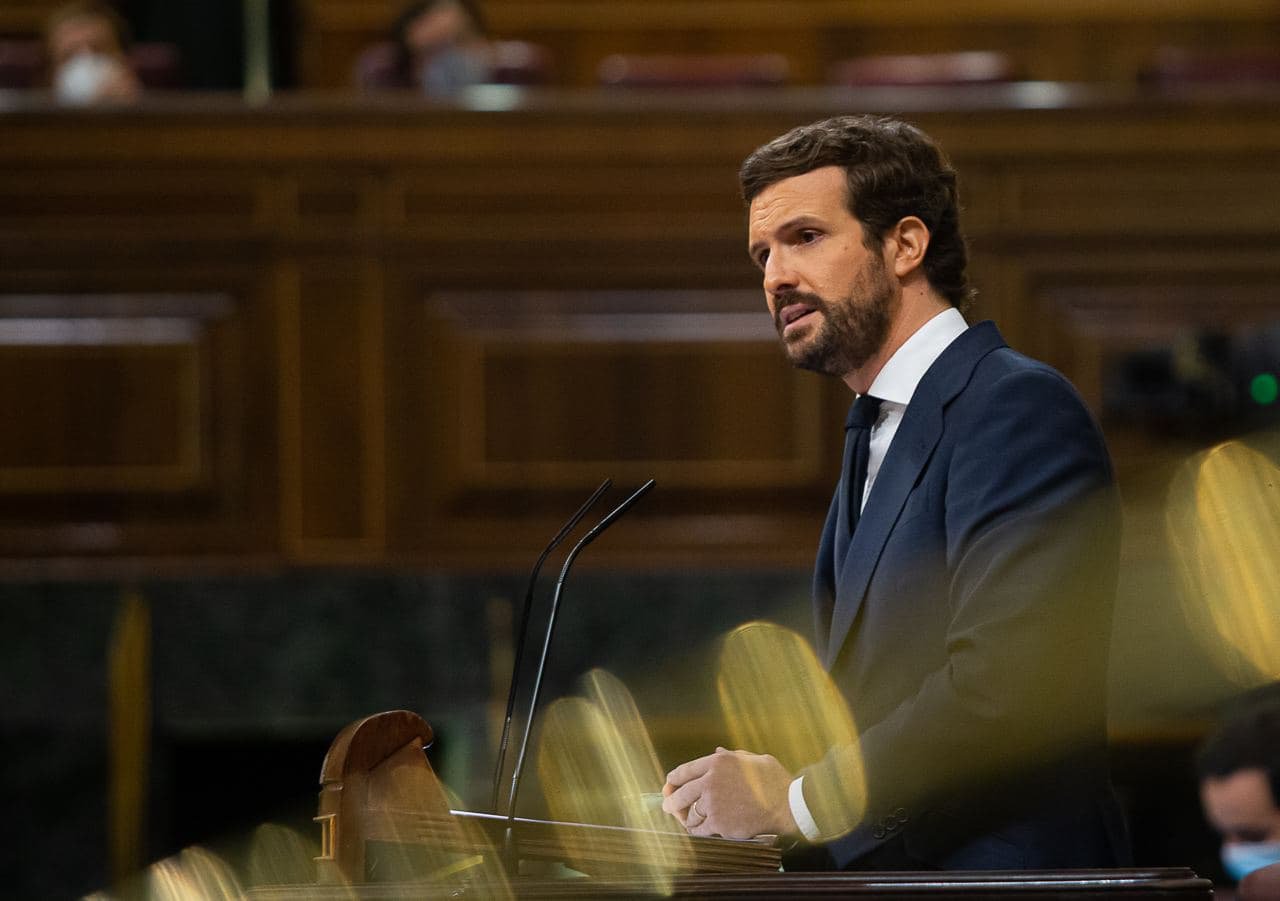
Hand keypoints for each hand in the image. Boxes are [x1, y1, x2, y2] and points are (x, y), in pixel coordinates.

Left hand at [661, 747, 797, 838]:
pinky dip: (696, 831)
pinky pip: (699, 830)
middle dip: (671, 801)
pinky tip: (698, 830)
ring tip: (684, 820)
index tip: (669, 784)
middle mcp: (711, 781)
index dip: (673, 779)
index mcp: (718, 763)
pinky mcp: (719, 824)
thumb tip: (717, 752)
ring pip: (688, 814)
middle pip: (680, 793)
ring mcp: (713, 804)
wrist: (787, 804)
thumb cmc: (774, 780)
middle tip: (667, 806)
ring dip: (685, 818)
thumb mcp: (754, 759)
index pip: (684, 771)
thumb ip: (732, 756)